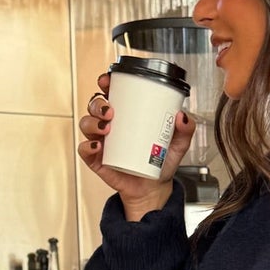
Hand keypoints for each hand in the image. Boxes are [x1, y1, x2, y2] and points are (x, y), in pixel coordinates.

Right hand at [77, 73, 196, 219]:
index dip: (105, 83)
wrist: (153, 188)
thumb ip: (185, 130)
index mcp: (125, 114)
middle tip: (111, 111)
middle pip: (95, 105)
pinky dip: (87, 146)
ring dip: (93, 122)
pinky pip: (84, 150)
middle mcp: (109, 124)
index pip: (111, 92)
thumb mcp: (178, 144)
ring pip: (87, 124)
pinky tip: (98, 146)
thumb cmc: (160, 161)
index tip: (108, 80)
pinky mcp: (96, 160)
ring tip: (107, 128)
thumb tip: (181, 116)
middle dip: (99, 103)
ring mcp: (101, 141)